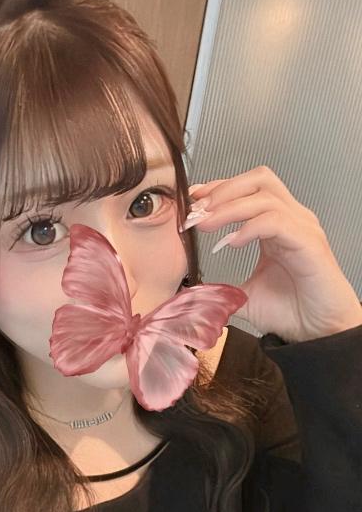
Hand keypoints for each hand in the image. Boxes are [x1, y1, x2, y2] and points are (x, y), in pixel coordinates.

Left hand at [185, 166, 361, 341]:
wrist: (318, 331)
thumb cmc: (291, 311)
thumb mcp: (245, 296)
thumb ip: (221, 288)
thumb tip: (194, 292)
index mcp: (276, 225)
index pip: (248, 189)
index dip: (219, 189)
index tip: (193, 200)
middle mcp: (291, 220)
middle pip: (259, 180)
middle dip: (223, 190)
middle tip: (197, 211)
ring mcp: (302, 228)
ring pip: (266, 197)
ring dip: (230, 208)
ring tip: (206, 225)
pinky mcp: (309, 243)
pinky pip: (277, 222)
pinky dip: (251, 227)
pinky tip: (232, 242)